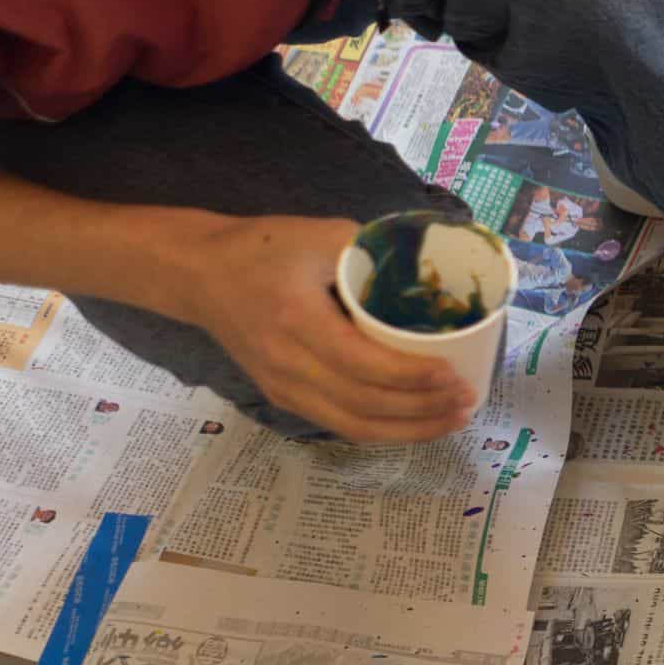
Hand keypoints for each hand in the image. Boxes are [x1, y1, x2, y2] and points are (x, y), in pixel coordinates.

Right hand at [175, 216, 473, 442]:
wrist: (196, 274)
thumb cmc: (261, 248)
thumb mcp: (318, 234)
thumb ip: (371, 251)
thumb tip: (429, 266)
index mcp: (296, 321)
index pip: (363, 366)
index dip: (412, 378)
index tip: (453, 376)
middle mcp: (286, 364)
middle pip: (363, 405)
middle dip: (422, 410)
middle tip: (467, 400)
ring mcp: (281, 386)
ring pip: (352, 426)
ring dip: (408, 430)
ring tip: (452, 419)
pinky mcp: (281, 395)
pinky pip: (338, 423)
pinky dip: (380, 429)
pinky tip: (415, 423)